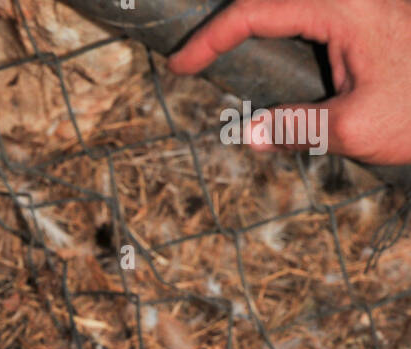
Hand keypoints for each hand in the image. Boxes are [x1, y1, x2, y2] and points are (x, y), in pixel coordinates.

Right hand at [168, 0, 410, 164]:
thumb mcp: (355, 128)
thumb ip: (296, 127)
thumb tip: (247, 134)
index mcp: (343, 6)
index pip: (257, 10)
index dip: (211, 38)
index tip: (180, 65)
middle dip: (227, 26)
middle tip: (191, 59)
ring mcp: (360, 4)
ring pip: (291, 4)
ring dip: (255, 24)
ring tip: (219, 56)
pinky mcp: (369, 17)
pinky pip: (312, 13)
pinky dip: (282, 28)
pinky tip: (266, 53)